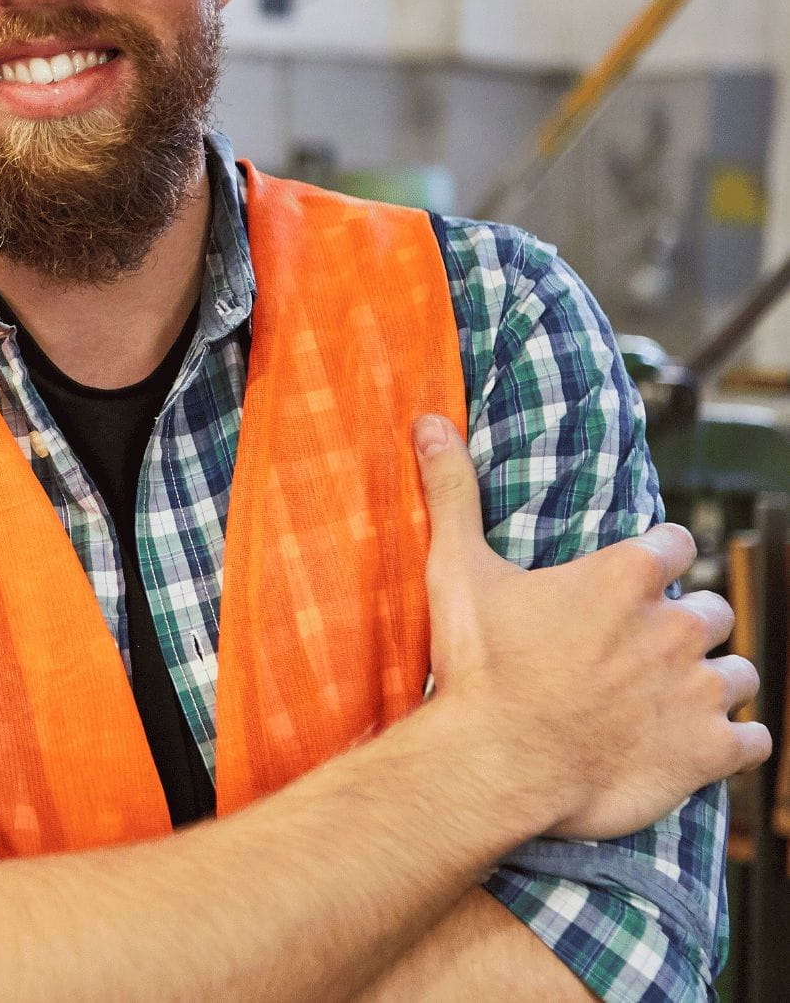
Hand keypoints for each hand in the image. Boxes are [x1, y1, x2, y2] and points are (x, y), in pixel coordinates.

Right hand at [414, 414, 769, 840]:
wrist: (496, 763)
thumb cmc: (478, 668)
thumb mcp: (457, 570)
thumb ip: (453, 493)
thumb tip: (431, 421)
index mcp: (624, 578)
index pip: (674, 544)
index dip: (657, 558)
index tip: (634, 578)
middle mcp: (674, 627)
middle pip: (710, 609)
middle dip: (684, 625)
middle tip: (641, 648)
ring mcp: (697, 691)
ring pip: (738, 673)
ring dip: (713, 681)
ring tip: (672, 697)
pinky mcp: (707, 751)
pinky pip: (754, 740)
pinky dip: (734, 742)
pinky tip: (702, 745)